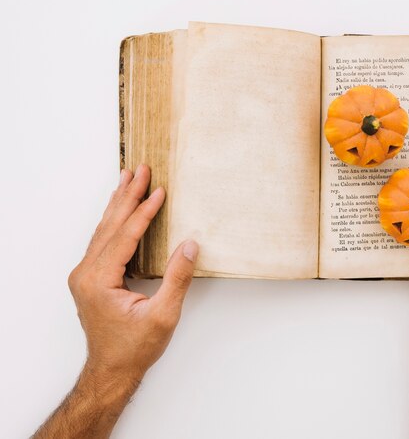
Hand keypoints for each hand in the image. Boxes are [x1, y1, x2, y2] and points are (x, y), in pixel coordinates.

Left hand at [68, 164, 198, 387]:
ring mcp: (86, 274)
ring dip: (119, 202)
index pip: (125, 236)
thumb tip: (190, 244)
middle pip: (110, 225)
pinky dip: (114, 219)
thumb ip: (178, 277)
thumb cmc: (135, 348)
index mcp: (99, 281)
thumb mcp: (163, 315)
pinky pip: (103, 239)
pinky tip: (119, 206)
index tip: (159, 190)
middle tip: (141, 169)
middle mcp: (87, 273)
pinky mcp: (91, 277)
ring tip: (128, 178)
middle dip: (128, 195)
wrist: (111, 371)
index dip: (144, 211)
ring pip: (104, 229)